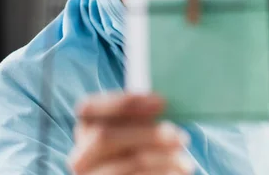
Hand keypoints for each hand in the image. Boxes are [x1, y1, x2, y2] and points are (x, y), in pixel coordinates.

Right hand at [68, 92, 194, 174]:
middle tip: (182, 137)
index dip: (124, 102)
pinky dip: (162, 173)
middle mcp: (81, 155)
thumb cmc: (144, 153)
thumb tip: (162, 103)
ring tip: (186, 161)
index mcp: (86, 129)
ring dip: (163, 158)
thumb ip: (142, 117)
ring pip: (128, 161)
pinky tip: (178, 172)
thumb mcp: (139, 133)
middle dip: (148, 133)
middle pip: (106, 135)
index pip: (89, 107)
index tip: (161, 101)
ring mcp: (92, 174)